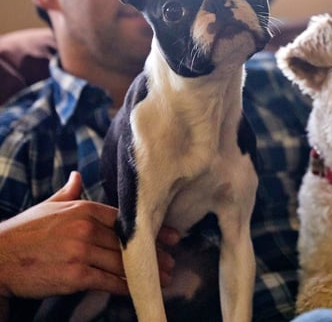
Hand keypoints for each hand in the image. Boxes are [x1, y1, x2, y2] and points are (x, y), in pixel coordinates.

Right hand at [0, 171, 179, 299]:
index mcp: (83, 209)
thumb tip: (78, 176)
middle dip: (155, 253)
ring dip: (147, 272)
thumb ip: (68, 193)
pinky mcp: (75, 275)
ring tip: (166, 277)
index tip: (171, 236)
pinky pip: (108, 280)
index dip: (151, 228)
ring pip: (123, 262)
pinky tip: (140, 289)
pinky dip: (126, 286)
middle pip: (129, 241)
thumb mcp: (47, 207)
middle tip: (173, 260)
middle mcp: (85, 228)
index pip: (126, 219)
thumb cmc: (23, 233)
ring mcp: (81, 251)